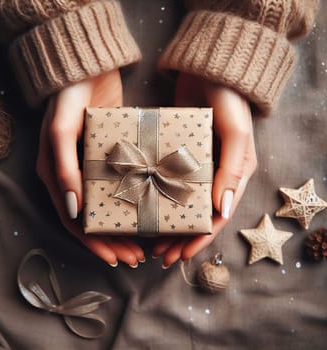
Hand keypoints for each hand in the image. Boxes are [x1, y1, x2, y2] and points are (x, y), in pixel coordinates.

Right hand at [36, 70, 144, 266]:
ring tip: (144, 245)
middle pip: (93, 221)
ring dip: (124, 228)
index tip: (115, 257)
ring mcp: (92, 170)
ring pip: (108, 208)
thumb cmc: (70, 98)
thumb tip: (74, 209)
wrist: (89, 70)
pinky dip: (131, 204)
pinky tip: (147, 212)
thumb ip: (63, 168)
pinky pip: (120, 188)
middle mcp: (73, 178)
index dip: (93, 242)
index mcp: (57, 176)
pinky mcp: (110, 159)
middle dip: (113, 241)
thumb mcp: (62, 130)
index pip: (75, 222)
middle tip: (136, 257)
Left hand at [153, 72, 256, 267]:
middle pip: (196, 215)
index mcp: (234, 174)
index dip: (200, 239)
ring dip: (167, 224)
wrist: (207, 69)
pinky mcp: (178, 154)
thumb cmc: (228, 100)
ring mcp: (196, 165)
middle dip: (180, 238)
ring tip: (150, 243)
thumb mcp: (235, 133)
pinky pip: (167, 183)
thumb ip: (232, 169)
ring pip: (181, 204)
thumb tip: (223, 208)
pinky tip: (145, 209)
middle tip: (159, 254)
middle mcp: (216, 174)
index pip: (217, 217)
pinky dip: (158, 199)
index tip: (181, 256)